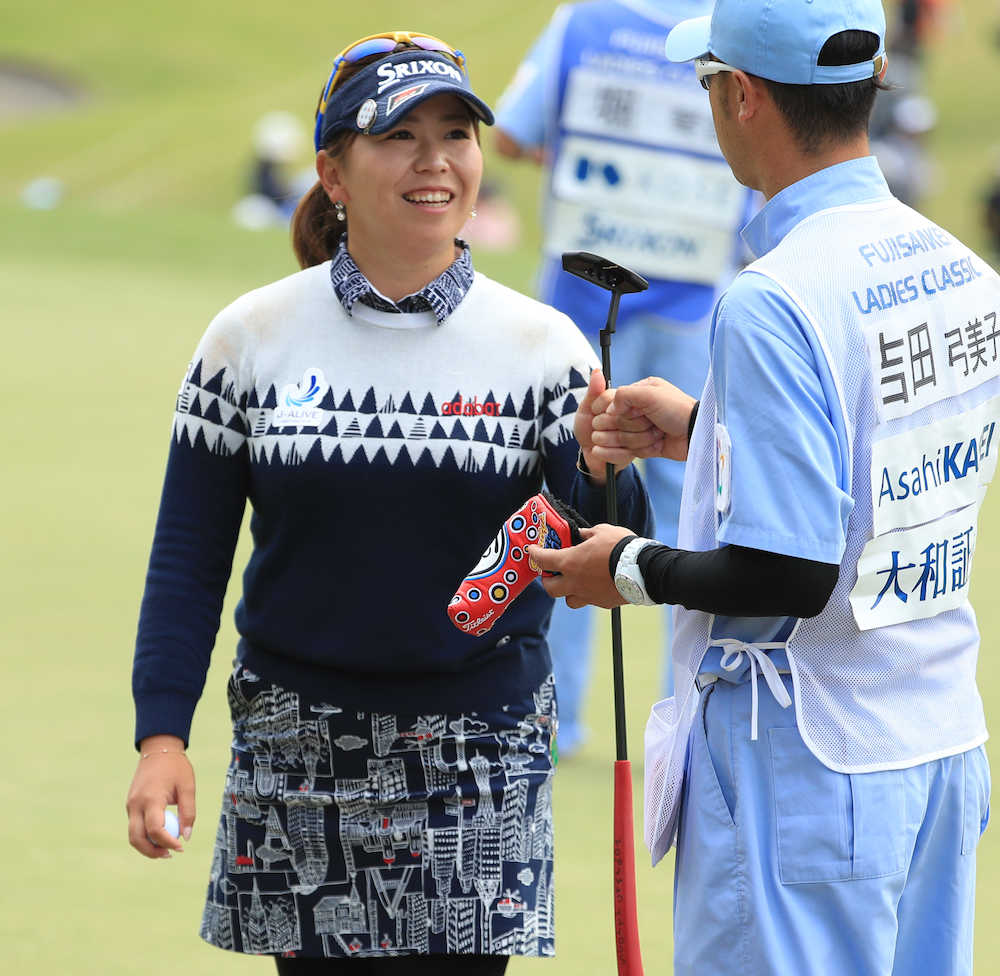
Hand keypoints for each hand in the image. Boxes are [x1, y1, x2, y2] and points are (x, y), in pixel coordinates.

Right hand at [126, 735, 195, 858]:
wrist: (158, 749)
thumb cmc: (176, 767)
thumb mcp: (188, 786)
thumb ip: (188, 812)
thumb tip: (186, 837)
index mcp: (151, 798)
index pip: (156, 829)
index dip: (167, 842)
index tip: (181, 848)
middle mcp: (136, 804)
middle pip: (137, 838)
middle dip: (152, 851)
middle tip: (169, 855)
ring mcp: (130, 805)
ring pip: (133, 835)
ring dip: (147, 846)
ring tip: (165, 849)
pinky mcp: (130, 804)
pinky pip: (134, 826)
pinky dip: (145, 834)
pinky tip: (160, 835)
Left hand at [527, 523, 634, 608]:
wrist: (643, 570)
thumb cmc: (621, 547)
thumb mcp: (602, 531)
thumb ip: (587, 534)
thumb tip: (580, 535)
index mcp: (570, 562)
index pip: (543, 560)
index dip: (535, 554)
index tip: (532, 550)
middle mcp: (575, 582)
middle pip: (550, 589)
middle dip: (548, 580)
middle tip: (553, 571)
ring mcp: (588, 595)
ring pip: (569, 600)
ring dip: (568, 591)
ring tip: (576, 581)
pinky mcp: (602, 603)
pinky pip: (590, 600)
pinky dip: (589, 593)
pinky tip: (598, 584)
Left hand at [575, 369, 631, 483]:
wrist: (589, 454)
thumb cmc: (588, 429)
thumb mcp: (586, 410)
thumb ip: (593, 392)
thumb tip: (597, 371)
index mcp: (625, 403)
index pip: (618, 397)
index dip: (603, 405)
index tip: (593, 412)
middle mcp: (637, 416)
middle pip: (625, 416)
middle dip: (603, 423)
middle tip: (594, 427)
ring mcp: (641, 435)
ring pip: (627, 436)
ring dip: (604, 438)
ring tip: (595, 439)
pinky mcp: (638, 453)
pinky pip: (625, 453)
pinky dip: (606, 452)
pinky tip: (597, 450)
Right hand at [590, 376, 696, 464]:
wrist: (696, 434)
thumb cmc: (678, 410)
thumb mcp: (650, 394)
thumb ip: (624, 395)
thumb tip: (609, 409)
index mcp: (639, 393)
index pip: (611, 405)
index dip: (616, 413)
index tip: (629, 414)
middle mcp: (638, 410)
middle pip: (614, 424)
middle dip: (631, 427)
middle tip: (650, 422)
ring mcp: (641, 429)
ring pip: (622, 439)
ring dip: (640, 438)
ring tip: (658, 433)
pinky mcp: (645, 445)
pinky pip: (631, 451)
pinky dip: (644, 449)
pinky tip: (657, 444)